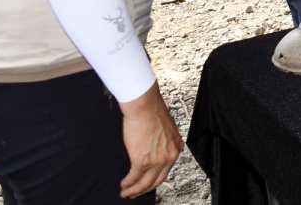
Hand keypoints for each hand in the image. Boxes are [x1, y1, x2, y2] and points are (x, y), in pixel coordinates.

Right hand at [119, 82, 182, 198]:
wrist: (144, 106)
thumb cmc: (152, 111)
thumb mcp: (166, 128)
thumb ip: (164, 141)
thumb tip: (154, 148)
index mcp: (176, 147)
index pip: (167, 169)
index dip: (156, 179)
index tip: (148, 182)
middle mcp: (169, 156)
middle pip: (157, 180)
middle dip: (145, 189)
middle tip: (136, 194)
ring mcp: (157, 160)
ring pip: (145, 183)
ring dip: (134, 191)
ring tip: (126, 193)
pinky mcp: (142, 160)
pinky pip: (134, 178)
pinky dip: (128, 184)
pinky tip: (123, 185)